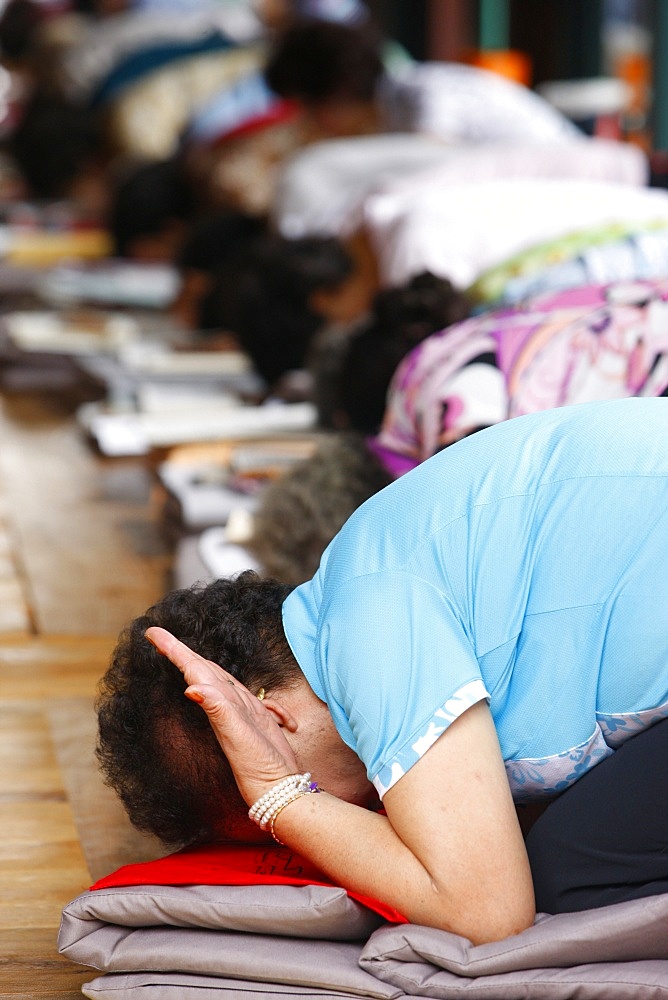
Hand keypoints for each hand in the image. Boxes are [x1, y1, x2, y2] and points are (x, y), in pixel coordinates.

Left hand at [145, 626, 299, 805]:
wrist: (280, 791)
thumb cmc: (258, 769)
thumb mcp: (235, 736)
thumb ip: (218, 710)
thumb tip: (191, 688)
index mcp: (220, 704)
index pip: (194, 669)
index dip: (173, 650)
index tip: (151, 634)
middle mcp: (231, 705)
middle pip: (204, 670)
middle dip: (180, 652)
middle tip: (158, 636)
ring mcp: (245, 714)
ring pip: (223, 682)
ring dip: (202, 666)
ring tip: (182, 654)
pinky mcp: (261, 723)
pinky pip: (247, 702)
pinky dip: (233, 695)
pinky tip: (217, 696)